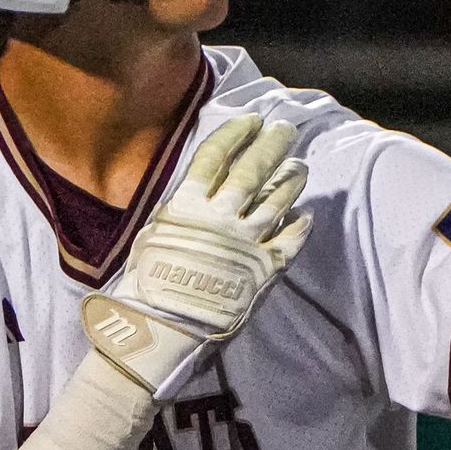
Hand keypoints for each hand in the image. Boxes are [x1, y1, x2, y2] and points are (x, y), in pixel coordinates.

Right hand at [81, 113, 311, 396]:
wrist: (159, 330)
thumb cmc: (142, 287)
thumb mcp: (150, 236)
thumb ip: (175, 212)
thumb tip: (189, 195)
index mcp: (187, 204)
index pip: (216, 155)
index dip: (236, 134)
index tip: (251, 119)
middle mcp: (220, 217)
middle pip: (252, 171)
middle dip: (272, 145)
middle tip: (287, 129)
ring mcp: (245, 243)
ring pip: (276, 202)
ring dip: (291, 180)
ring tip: (302, 165)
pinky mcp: (262, 272)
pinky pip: (288, 244)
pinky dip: (299, 228)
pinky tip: (308, 217)